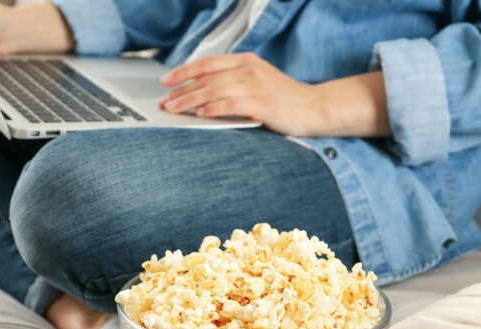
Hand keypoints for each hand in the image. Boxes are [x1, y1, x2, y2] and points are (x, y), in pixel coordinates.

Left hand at [159, 53, 391, 137]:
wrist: (316, 108)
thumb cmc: (285, 100)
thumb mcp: (258, 84)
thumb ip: (233, 84)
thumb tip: (200, 95)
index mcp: (247, 61)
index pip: (207, 63)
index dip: (184, 71)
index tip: (165, 82)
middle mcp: (250, 69)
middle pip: (206, 77)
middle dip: (181, 90)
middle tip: (164, 102)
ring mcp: (257, 85)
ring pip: (214, 89)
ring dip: (190, 100)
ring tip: (174, 109)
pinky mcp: (263, 103)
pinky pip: (231, 103)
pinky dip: (213, 108)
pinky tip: (200, 114)